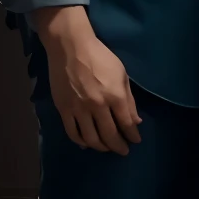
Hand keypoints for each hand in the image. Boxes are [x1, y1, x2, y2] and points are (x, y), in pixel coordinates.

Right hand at [34, 5, 140, 153]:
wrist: (70, 48)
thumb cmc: (101, 58)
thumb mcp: (122, 75)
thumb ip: (129, 100)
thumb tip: (135, 121)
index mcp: (115, 96)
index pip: (126, 124)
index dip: (132, 135)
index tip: (135, 141)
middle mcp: (97, 106)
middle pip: (109, 135)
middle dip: (118, 146)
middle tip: (123, 151)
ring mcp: (78, 109)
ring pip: (90, 138)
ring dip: (100, 147)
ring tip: (106, 148)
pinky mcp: (63, 109)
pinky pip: (72, 131)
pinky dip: (80, 141)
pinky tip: (86, 144)